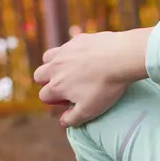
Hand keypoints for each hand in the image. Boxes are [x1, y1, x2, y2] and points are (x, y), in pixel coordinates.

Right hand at [32, 28, 151, 127]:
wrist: (120, 58)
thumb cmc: (104, 87)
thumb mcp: (89, 110)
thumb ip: (73, 119)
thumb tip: (63, 121)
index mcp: (56, 86)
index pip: (44, 96)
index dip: (54, 101)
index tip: (69, 101)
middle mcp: (55, 67)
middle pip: (39, 75)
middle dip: (47, 82)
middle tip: (66, 86)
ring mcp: (65, 51)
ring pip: (48, 57)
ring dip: (54, 64)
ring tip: (70, 70)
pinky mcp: (77, 39)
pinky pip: (67, 46)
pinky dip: (70, 53)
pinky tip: (85, 58)